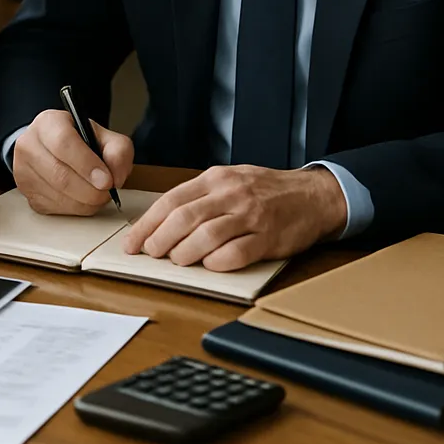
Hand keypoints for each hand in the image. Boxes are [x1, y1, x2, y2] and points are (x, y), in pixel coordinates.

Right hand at [14, 109, 133, 215]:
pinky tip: (83, 198)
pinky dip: (75, 208)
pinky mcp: (26, 193)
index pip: (63, 143)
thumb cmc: (80, 142)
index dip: (87, 164)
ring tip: (98, 194)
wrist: (54, 150)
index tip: (107, 180)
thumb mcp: (104, 137)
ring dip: (86, 202)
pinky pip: (54, 208)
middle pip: (59, 174)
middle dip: (90, 190)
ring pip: (58, 195)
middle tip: (107, 192)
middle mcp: (29, 144)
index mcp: (48, 123)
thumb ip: (118, 152)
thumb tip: (115, 177)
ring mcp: (23, 170)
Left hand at [122, 165, 347, 270]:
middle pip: (184, 218)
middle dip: (160, 239)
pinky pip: (237, 253)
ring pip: (207, 235)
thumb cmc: (264, 190)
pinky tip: (208, 265)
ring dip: (184, 252)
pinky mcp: (268, 238)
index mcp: (215, 178)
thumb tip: (161, 222)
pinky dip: (217, 262)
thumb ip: (199, 196)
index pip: (171, 200)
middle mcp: (230, 194)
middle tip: (150, 254)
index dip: (148, 223)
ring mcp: (250, 216)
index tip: (132, 242)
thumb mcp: (228, 180)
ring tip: (176, 261)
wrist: (312, 195)